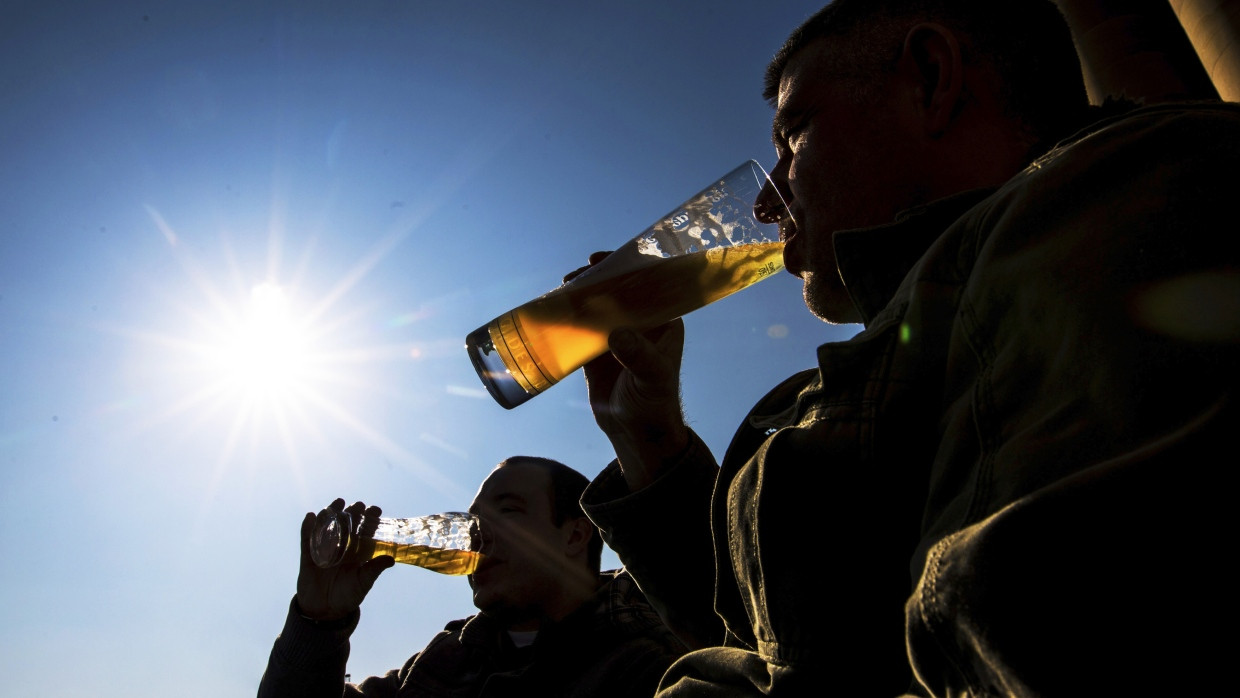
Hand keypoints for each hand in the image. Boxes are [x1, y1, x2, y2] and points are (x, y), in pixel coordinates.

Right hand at [295, 498, 393, 620]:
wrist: (325, 611)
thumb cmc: (347, 595)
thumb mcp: (363, 582)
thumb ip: (374, 570)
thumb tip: (391, 559)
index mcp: (357, 550)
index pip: (364, 530)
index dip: (369, 518)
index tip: (375, 510)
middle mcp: (341, 546)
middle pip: (346, 523)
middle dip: (352, 512)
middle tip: (358, 506)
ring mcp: (324, 549)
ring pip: (327, 527)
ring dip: (330, 513)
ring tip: (337, 503)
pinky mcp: (309, 556)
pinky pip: (307, 540)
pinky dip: (307, 528)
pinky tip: (311, 517)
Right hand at [571, 252, 689, 490]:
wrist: (636, 434)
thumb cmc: (654, 404)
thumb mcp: (652, 377)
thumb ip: (639, 356)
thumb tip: (617, 334)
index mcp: (663, 322)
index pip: (646, 286)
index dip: (626, 268)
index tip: (603, 261)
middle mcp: (640, 325)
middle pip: (616, 292)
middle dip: (596, 279)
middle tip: (575, 276)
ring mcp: (616, 337)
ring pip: (596, 308)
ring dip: (579, 296)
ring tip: (561, 290)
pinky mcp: (594, 352)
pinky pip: (580, 328)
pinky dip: (567, 319)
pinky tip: (552, 311)